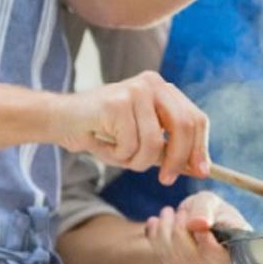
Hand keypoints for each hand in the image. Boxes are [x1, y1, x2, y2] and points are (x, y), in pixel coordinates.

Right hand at [56, 71, 209, 181]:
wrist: (62, 120)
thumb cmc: (104, 132)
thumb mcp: (143, 140)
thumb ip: (169, 148)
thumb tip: (200, 168)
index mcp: (164, 89)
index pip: (196, 118)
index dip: (200, 147)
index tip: (200, 171)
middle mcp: (153, 83)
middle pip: (183, 126)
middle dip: (177, 159)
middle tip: (166, 180)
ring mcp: (136, 90)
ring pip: (153, 142)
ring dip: (136, 161)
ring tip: (119, 154)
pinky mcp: (117, 102)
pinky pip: (129, 144)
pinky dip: (117, 155)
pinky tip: (103, 143)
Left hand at [144, 191, 249, 263]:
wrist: (201, 222)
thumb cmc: (212, 211)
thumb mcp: (211, 202)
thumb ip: (205, 209)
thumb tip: (198, 224)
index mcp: (238, 253)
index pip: (215, 254)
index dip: (201, 236)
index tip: (194, 218)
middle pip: (190, 258)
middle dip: (178, 229)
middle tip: (179, 211)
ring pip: (174, 260)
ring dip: (164, 231)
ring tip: (167, 212)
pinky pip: (165, 261)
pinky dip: (156, 239)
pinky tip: (156, 223)